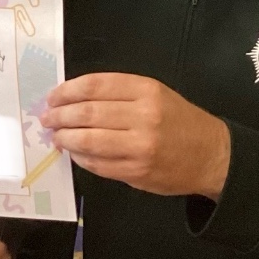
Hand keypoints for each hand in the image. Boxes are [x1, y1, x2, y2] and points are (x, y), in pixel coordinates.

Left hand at [42, 73, 230, 198]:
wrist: (211, 155)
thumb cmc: (180, 121)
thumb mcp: (156, 94)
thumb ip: (119, 94)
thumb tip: (74, 98)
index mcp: (146, 91)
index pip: (95, 86)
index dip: (67, 91)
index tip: (53, 96)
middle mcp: (143, 116)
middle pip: (87, 113)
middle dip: (60, 115)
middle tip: (47, 118)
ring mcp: (139, 147)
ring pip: (88, 140)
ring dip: (65, 138)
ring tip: (55, 135)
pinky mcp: (136, 172)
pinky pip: (97, 164)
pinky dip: (80, 157)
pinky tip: (74, 152)